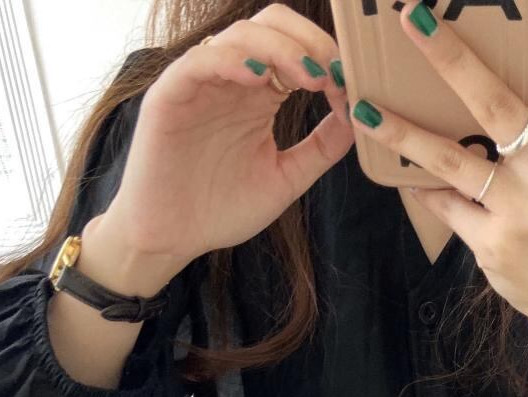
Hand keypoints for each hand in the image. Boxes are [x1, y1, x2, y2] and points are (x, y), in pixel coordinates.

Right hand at [78, 9, 351, 298]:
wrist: (169, 240)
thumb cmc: (219, 210)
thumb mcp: (284, 179)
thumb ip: (320, 148)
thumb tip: (359, 115)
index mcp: (259, 93)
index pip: (295, 47)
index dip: (325, 56)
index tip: (349, 83)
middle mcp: (231, 78)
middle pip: (271, 26)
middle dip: (308, 41)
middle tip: (333, 70)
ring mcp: (201, 81)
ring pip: (241, 35)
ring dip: (280, 49)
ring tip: (308, 78)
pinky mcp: (171, 93)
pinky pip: (202, 60)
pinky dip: (232, 60)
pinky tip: (259, 79)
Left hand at [363, 0, 527, 335]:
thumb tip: (514, 40)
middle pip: (498, 104)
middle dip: (451, 58)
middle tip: (411, 15)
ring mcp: (525, 208)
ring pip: (454, 159)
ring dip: (404, 132)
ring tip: (365, 106)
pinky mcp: (496, 242)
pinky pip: (446, 202)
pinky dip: (424, 184)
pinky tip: (402, 171)